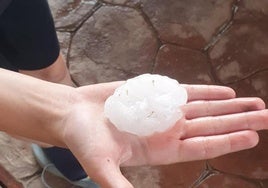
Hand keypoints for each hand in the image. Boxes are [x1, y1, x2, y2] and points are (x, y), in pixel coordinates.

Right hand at [61, 83, 267, 187]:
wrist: (73, 114)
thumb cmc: (84, 140)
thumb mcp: (101, 167)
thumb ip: (120, 187)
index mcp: (160, 150)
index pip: (202, 148)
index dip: (227, 142)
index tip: (253, 137)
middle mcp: (166, 131)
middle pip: (210, 125)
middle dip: (239, 120)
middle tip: (266, 115)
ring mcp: (162, 112)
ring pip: (203, 108)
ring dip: (228, 105)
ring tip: (254, 102)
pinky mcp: (153, 94)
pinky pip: (185, 92)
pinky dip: (205, 91)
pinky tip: (224, 92)